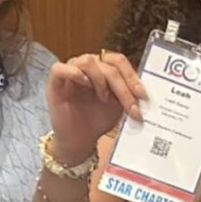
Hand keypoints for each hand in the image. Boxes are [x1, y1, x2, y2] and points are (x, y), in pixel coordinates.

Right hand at [45, 51, 144, 166]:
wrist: (80, 140)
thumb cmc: (97, 120)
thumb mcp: (119, 106)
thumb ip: (129, 94)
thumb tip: (146, 92)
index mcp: (104, 69)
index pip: (119, 61)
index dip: (132, 76)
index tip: (142, 95)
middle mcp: (88, 67)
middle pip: (108, 63)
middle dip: (123, 85)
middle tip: (131, 105)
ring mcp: (71, 72)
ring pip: (88, 60)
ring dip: (100, 79)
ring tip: (104, 97)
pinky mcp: (54, 82)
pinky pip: (60, 68)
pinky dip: (74, 74)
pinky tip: (84, 85)